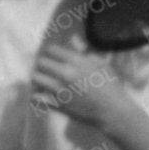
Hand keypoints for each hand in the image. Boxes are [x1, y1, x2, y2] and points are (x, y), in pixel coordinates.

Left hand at [28, 41, 146, 147]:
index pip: (51, 50)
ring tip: (44, 80)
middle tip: (47, 68)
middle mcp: (65, 73)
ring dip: (39, 78)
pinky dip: (37, 96)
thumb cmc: (110, 85)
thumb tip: (72, 39)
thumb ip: (84, 51)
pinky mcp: (56, 104)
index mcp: (77, 62)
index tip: (52, 56)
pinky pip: (35, 97)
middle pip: (40, 62)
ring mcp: (59, 89)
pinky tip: (42, 95)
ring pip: (35, 78)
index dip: (50, 52)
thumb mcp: (101, 64)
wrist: (112, 110)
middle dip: (43, 64)